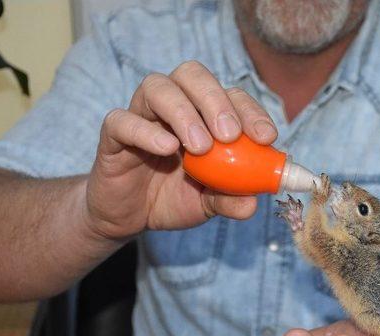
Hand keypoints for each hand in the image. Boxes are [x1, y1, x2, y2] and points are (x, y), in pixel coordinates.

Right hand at [84, 61, 277, 239]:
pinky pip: (122, 121)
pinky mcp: (113, 136)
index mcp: (204, 115)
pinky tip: (167, 149)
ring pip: (157, 87)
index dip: (250, 111)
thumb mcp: (208, 203)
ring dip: (184, 112)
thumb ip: (230, 199)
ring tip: (200, 147)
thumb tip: (253, 203)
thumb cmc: (174, 198)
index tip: (266, 137)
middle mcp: (174, 106)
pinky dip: (145, 131)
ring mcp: (142, 116)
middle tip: (229, 134)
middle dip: (216, 99)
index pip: (231, 95)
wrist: (130, 216)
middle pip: (192, 75)